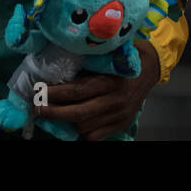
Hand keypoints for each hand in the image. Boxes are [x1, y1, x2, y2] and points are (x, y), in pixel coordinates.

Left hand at [35, 40, 160, 140]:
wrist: (152, 67)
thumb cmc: (127, 56)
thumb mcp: (110, 53)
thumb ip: (90, 62)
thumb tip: (59, 67)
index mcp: (112, 81)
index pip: (77, 91)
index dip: (55, 93)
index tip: (39, 92)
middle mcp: (116, 101)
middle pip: (78, 113)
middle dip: (54, 112)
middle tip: (38, 108)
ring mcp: (119, 115)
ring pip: (84, 127)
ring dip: (68, 122)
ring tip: (56, 113)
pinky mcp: (122, 124)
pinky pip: (95, 136)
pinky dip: (83, 131)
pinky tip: (76, 122)